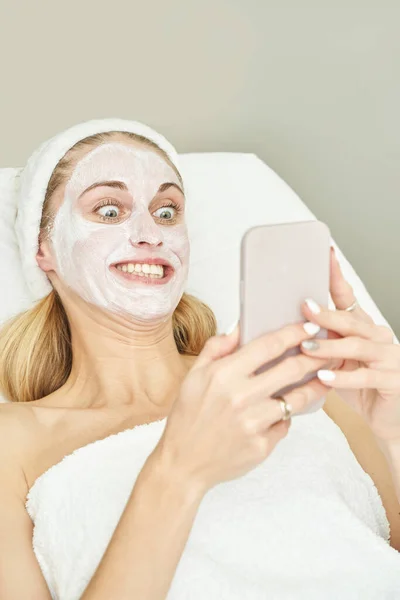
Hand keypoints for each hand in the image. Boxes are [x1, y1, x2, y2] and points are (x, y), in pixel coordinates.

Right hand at [154, 320, 332, 494]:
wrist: (183, 463)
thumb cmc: (187, 417)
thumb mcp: (193, 376)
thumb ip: (217, 348)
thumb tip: (240, 327)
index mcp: (223, 374)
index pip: (268, 346)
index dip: (294, 333)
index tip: (311, 327)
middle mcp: (241, 397)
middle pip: (291, 369)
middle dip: (315, 356)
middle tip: (327, 350)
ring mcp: (254, 423)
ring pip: (297, 399)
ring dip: (315, 386)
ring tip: (324, 378)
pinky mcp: (262, 445)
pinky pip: (284, 424)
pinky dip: (286, 416)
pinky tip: (284, 411)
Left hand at [299, 246, 399, 442]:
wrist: (390, 417)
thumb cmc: (360, 387)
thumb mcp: (337, 361)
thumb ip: (320, 344)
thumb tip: (283, 331)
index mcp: (362, 327)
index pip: (347, 297)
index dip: (336, 276)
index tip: (325, 255)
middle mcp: (377, 336)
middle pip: (350, 320)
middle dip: (326, 313)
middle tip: (305, 306)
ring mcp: (389, 357)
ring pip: (357, 346)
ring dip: (330, 346)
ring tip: (307, 347)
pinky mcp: (392, 380)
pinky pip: (365, 376)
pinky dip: (343, 377)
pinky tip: (324, 377)